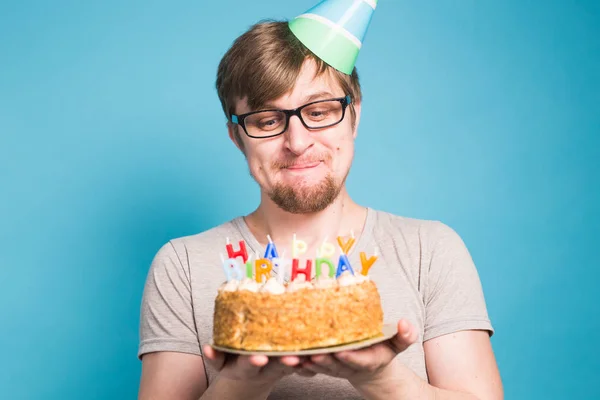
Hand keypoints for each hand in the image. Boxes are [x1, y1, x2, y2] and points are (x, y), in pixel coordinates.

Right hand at [202, 344, 303, 384]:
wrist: (252, 373)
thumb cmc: (237, 359)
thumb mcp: (223, 361)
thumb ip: (215, 356)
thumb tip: (207, 349)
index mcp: (246, 367)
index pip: (249, 365)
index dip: (252, 362)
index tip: (259, 359)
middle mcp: (264, 369)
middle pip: (273, 367)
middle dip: (281, 363)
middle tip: (289, 359)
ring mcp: (279, 367)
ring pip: (290, 367)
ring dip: (297, 362)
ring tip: (302, 359)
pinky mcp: (292, 365)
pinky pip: (303, 367)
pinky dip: (309, 366)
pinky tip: (315, 359)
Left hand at [300, 319, 417, 385]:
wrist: (371, 365)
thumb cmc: (383, 349)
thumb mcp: (397, 343)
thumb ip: (404, 336)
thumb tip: (406, 324)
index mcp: (367, 360)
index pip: (358, 361)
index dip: (350, 358)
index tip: (341, 352)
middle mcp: (347, 365)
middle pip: (333, 365)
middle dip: (322, 361)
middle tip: (312, 355)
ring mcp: (333, 366)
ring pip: (317, 366)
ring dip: (303, 362)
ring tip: (291, 357)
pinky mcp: (322, 363)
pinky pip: (307, 364)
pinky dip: (296, 360)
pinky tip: (282, 354)